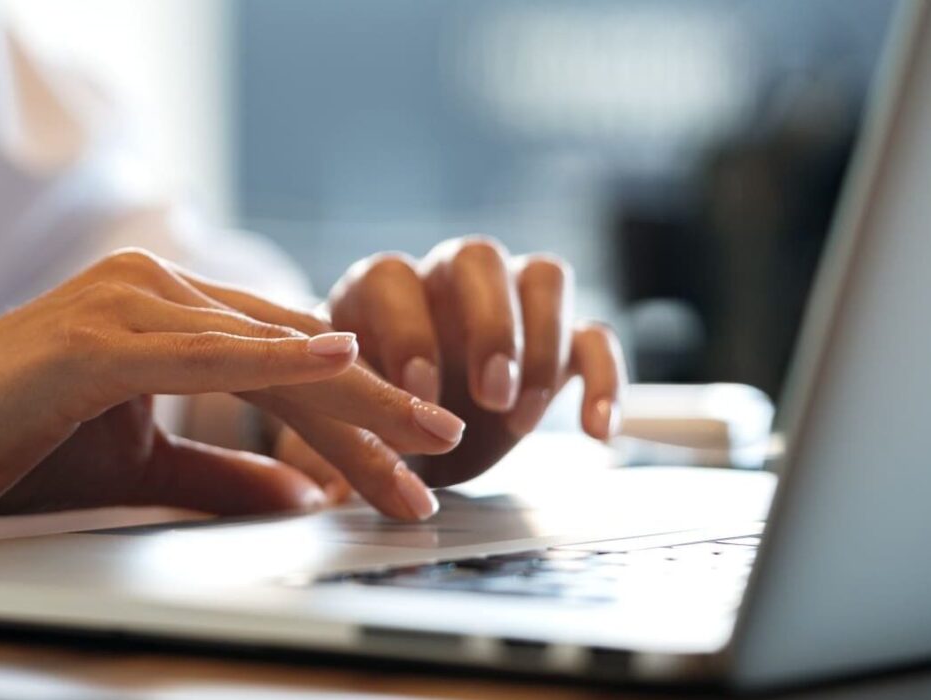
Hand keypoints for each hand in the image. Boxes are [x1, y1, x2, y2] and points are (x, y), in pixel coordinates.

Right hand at [0, 250, 463, 525]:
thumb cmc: (1, 449)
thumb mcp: (133, 467)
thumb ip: (215, 473)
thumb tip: (298, 491)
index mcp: (160, 311)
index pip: (280, 363)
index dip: (354, 416)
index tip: (411, 469)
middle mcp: (150, 287)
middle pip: (290, 348)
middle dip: (375, 410)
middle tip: (446, 454)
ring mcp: (123, 300)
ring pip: (264, 350)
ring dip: (351, 401)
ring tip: (426, 439)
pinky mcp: (95, 334)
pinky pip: (203, 348)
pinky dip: (272, 358)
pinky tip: (337, 362)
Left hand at [282, 237, 625, 489]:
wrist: (404, 431)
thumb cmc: (361, 418)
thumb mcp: (334, 431)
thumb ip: (331, 447)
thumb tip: (327, 486)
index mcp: (378, 291)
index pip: (394, 280)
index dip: (408, 332)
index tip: (417, 393)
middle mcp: (445, 281)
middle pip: (477, 260)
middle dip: (488, 327)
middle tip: (488, 395)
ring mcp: (508, 303)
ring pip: (544, 279)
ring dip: (542, 344)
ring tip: (522, 417)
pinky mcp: (557, 339)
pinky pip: (594, 337)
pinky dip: (603, 379)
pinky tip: (596, 431)